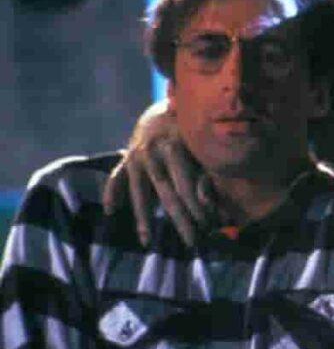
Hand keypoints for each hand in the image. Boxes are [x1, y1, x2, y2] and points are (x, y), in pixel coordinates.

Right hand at [102, 100, 209, 246]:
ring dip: (143, 219)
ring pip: (140, 193)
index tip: (208, 227)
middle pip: (167, 195)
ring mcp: (136, 157)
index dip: (196, 209)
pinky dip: (112, 192)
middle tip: (192, 243)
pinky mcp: (127, 158)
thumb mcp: (201, 146)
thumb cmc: (191, 129)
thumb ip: (204, 172)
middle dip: (181, 221)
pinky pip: (117, 177)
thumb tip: (206, 201)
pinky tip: (111, 210)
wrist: (165, 105)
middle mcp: (152, 155)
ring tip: (146, 242)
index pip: (185, 187)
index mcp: (174, 149)